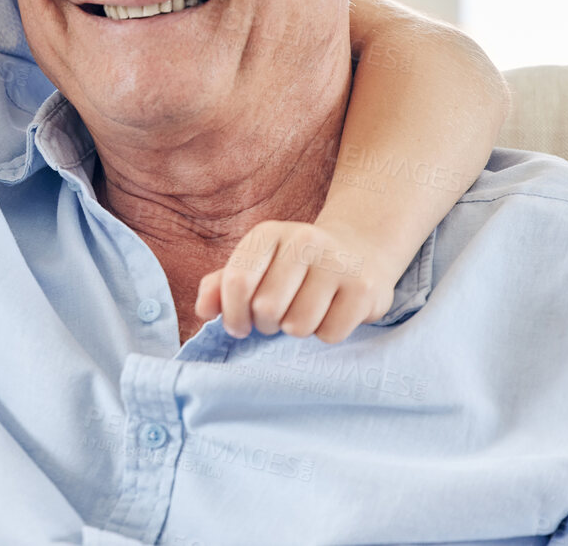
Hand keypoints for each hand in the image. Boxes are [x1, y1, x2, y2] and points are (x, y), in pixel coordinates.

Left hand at [194, 219, 396, 342]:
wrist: (360, 250)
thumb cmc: (295, 266)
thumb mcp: (257, 265)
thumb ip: (222, 286)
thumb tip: (204, 311)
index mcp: (269, 234)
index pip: (237, 282)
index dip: (232, 314)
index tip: (239, 326)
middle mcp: (304, 241)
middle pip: (267, 308)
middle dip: (267, 324)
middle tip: (277, 318)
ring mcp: (337, 263)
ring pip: (298, 325)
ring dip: (297, 330)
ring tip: (305, 312)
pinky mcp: (364, 288)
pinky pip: (330, 333)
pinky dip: (326, 333)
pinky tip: (332, 312)